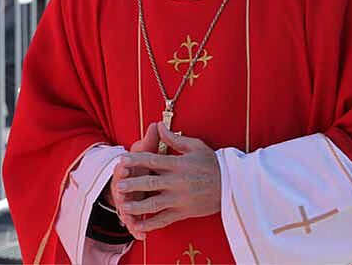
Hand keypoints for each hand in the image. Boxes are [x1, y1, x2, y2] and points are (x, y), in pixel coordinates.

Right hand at [109, 124, 159, 239]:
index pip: (123, 166)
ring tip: (131, 220)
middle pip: (121, 188)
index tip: (123, 165)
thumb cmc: (141, 162)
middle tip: (123, 195)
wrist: (130, 178)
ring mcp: (128, 200)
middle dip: (122, 191)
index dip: (123, 166)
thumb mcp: (144, 150)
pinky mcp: (132, 213)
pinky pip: (134, 222)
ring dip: (128, 213)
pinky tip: (142, 236)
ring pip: (126, 207)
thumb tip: (157, 124)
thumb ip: (150, 140)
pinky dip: (137, 229)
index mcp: (127, 168)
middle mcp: (124, 185)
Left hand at [115, 123, 220, 237]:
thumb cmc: (213, 163)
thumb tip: (158, 125)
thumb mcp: (196, 146)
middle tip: (118, 186)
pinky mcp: (184, 211)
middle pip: (150, 182)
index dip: (135, 160)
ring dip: (138, 205)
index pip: (153, 160)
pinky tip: (139, 225)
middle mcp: (178, 181)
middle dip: (132, 184)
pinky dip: (151, 223)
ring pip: (154, 203)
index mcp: (179, 163)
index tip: (122, 160)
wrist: (233, 184)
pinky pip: (165, 219)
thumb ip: (174, 138)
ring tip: (123, 207)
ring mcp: (180, 198)